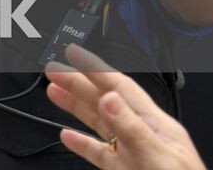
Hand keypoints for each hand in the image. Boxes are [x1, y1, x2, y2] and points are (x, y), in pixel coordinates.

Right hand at [45, 45, 205, 169]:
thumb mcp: (158, 158)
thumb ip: (132, 128)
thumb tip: (110, 98)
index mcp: (157, 125)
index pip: (121, 87)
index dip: (95, 68)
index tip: (73, 53)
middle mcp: (144, 134)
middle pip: (105, 101)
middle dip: (78, 83)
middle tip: (54, 70)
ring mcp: (134, 154)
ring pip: (100, 123)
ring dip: (76, 106)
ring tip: (54, 92)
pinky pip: (100, 153)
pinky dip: (81, 143)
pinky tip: (67, 136)